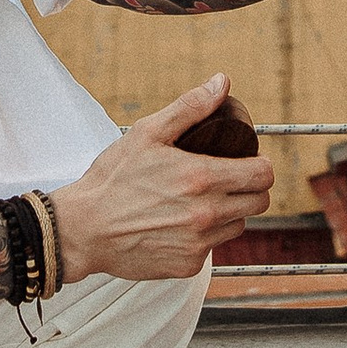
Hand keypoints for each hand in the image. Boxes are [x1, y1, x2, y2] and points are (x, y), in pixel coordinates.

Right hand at [53, 73, 274, 279]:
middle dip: (250, 188)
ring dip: (229, 212)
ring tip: (202, 201)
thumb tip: (222, 83)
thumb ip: (190, 107)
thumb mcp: (148, 133)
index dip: (260, 165)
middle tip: (229, 179)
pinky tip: (180, 223)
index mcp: (202, 178)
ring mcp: (199, 243)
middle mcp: (206, 213)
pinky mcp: (188, 264)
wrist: (84, 229)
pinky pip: (212, 248)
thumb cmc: (112, 180)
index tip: (249, 162)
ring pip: (237, 225)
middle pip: (259, 202)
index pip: (263, 175)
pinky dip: (203, 236)